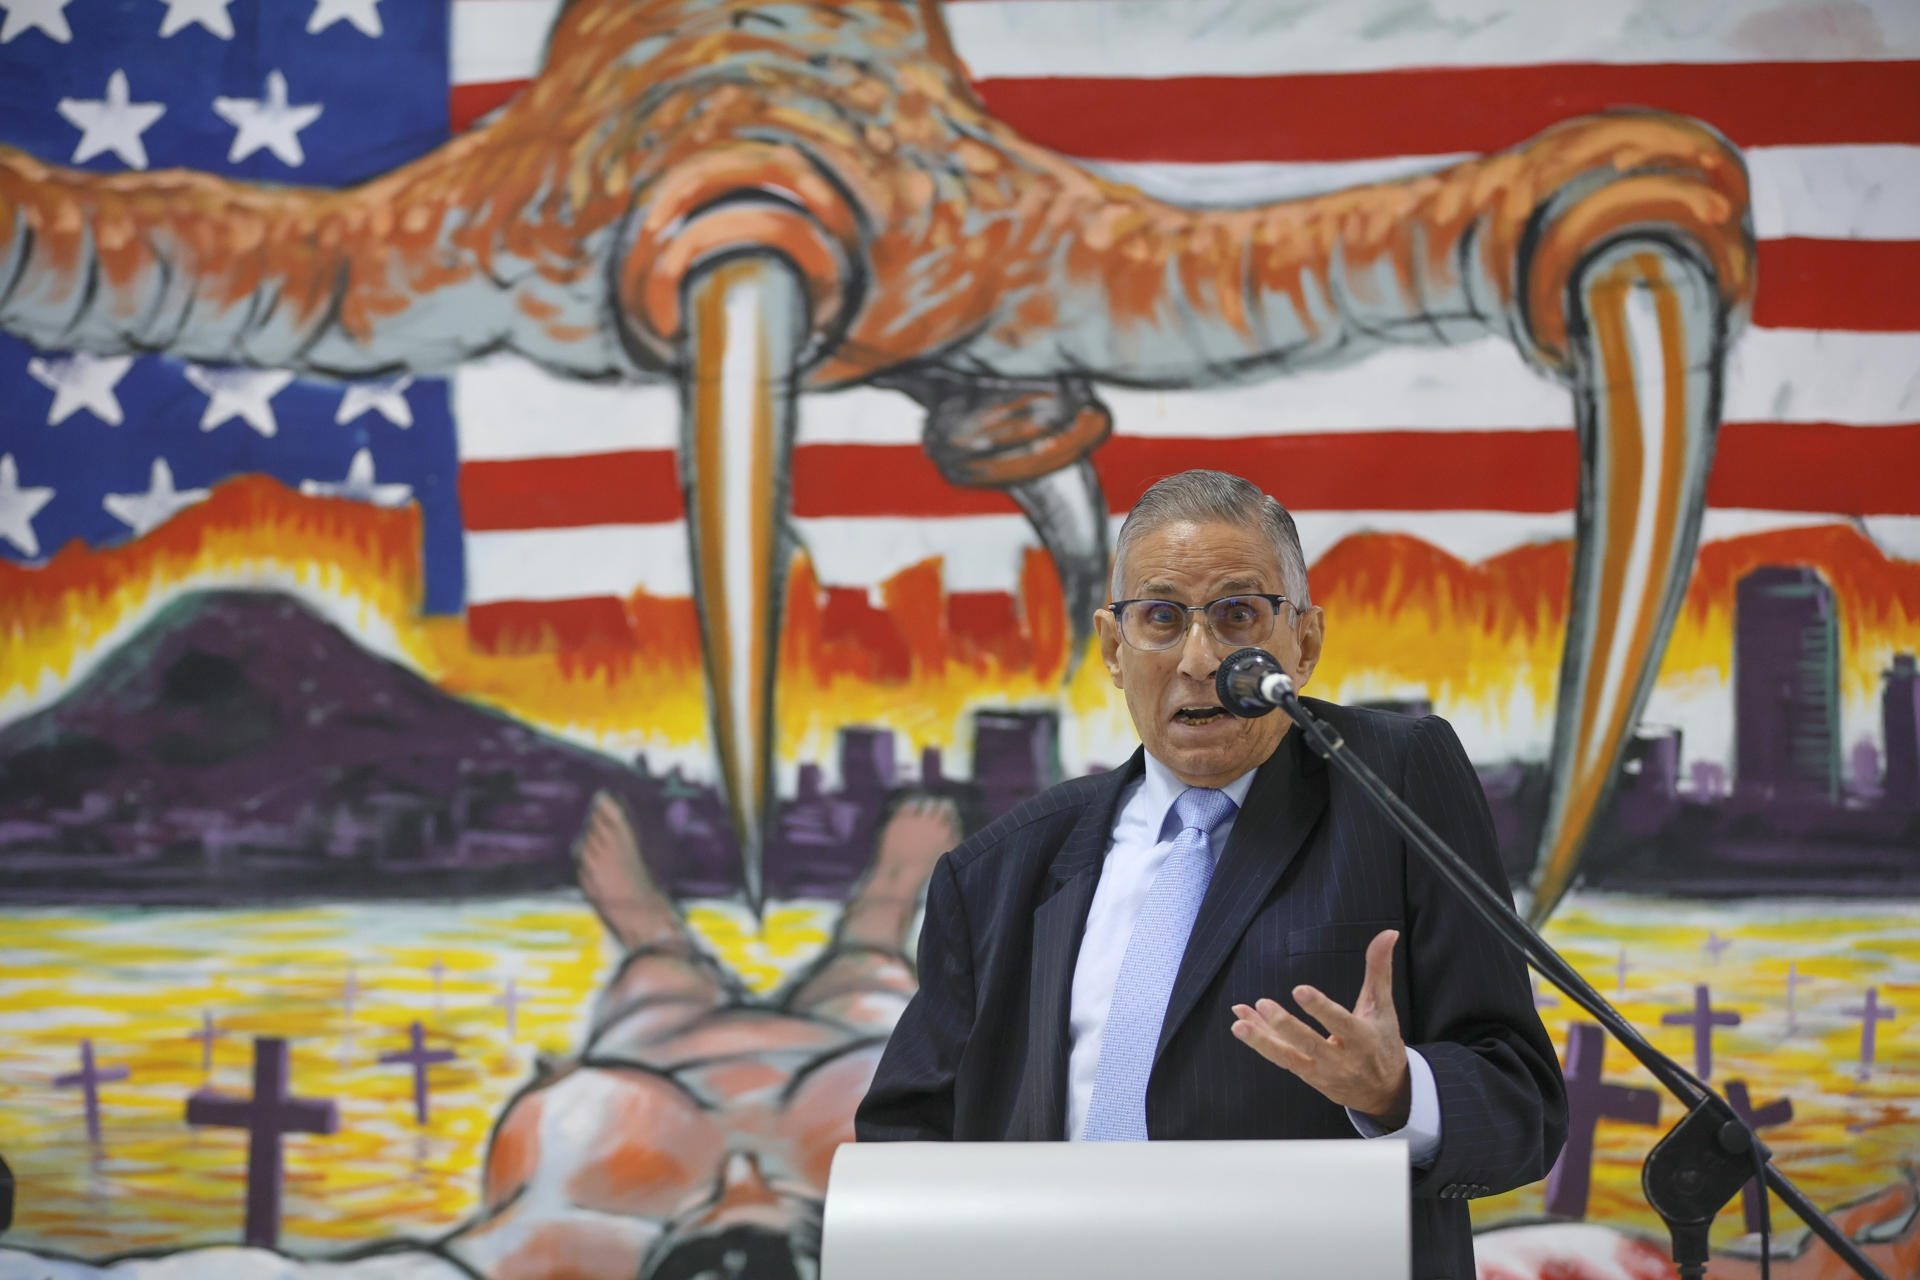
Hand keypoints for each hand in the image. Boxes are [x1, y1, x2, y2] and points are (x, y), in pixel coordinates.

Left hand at [1230, 929, 1410, 1126]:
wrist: (1383, 1092)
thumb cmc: (1382, 1041)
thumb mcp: (1382, 1007)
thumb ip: (1379, 970)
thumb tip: (1389, 932)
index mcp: (1363, 1039)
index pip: (1340, 1023)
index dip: (1320, 1008)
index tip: (1299, 990)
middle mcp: (1341, 1059)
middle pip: (1310, 1044)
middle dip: (1285, 1026)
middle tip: (1263, 1004)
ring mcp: (1321, 1071)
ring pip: (1288, 1057)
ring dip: (1261, 1041)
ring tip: (1238, 1024)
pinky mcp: (1307, 1076)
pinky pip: (1280, 1058)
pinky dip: (1261, 1040)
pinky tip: (1241, 1021)